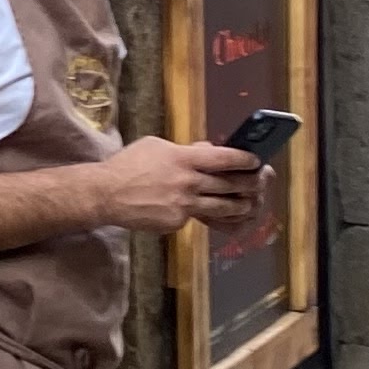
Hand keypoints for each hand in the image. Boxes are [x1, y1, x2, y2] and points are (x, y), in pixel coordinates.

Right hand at [95, 137, 267, 233]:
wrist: (107, 194)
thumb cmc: (130, 164)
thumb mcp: (156, 146)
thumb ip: (184, 150)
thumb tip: (207, 151)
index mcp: (184, 159)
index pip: (224, 158)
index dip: (244, 160)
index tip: (256, 161)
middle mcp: (188, 182)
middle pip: (229, 184)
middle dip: (249, 184)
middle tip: (260, 183)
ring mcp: (184, 205)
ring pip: (222, 207)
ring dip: (240, 206)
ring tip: (250, 205)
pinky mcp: (177, 222)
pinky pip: (198, 218)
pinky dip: (207, 216)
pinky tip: (216, 216)